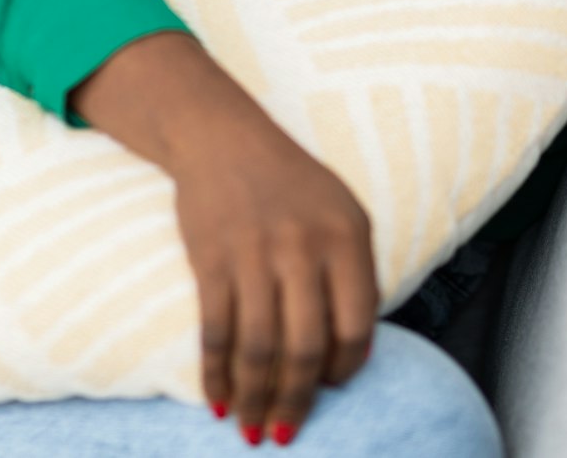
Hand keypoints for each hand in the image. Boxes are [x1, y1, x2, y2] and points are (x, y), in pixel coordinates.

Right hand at [167, 117, 379, 446]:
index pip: (356, 325)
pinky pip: (215, 331)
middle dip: (295, 402)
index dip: (344, 369)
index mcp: (347, 237)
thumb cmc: (291, 184)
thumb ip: (354, 274)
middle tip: (284, 433)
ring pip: (257, 348)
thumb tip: (352, 353)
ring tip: (250, 429)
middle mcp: (304, 247)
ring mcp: (254, 253)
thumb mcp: (342, 213)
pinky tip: (216, 398)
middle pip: (304, 348)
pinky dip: (214, 373)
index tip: (330, 389)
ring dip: (253, 399)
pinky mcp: (210, 258)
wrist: (222, 138)